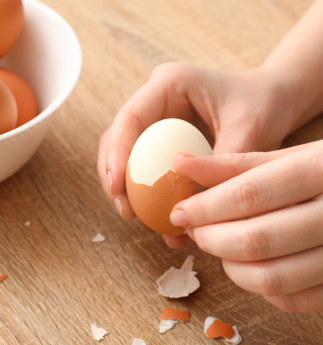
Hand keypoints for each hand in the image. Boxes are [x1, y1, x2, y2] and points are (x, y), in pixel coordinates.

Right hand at [97, 62, 294, 235]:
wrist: (272, 102)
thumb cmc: (263, 104)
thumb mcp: (249, 129)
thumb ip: (219, 164)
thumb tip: (190, 205)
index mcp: (170, 83)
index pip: (131, 117)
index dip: (116, 152)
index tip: (117, 187)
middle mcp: (156, 101)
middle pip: (117, 138)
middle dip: (114, 176)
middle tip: (126, 211)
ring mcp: (156, 121)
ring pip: (125, 155)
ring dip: (125, 188)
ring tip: (134, 217)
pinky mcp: (162, 141)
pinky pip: (144, 167)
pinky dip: (146, 193)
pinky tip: (157, 217)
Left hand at [169, 141, 322, 312]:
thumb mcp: (290, 157)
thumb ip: (234, 164)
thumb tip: (179, 164)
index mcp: (322, 170)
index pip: (249, 194)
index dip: (205, 207)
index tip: (179, 212)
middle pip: (257, 240)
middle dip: (211, 239)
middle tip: (194, 230)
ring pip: (272, 279)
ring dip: (231, 268)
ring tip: (219, 247)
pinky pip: (293, 300)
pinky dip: (260, 287)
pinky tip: (251, 265)